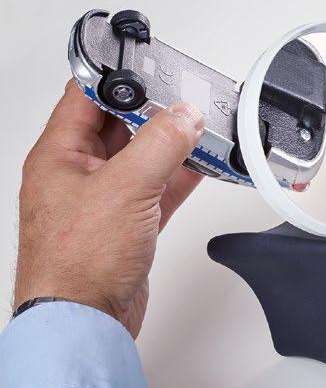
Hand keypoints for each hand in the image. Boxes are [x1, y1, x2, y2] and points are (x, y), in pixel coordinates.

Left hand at [14, 82, 204, 336]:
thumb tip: (184, 116)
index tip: (152, 65)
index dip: (118, 76)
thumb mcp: (125, 187)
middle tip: (188, 99)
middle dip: (156, 111)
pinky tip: (204, 166)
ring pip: (144, 158)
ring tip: (203, 130)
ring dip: (174, 145)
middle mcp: (78, 174)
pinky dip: (182, 177)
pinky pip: (159, 189)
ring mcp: (104, 201)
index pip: (86, 96)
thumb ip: (160, 145)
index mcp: (59, 155)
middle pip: (120, 125)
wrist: (84, 321)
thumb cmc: (76, 263)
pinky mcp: (128, 226)